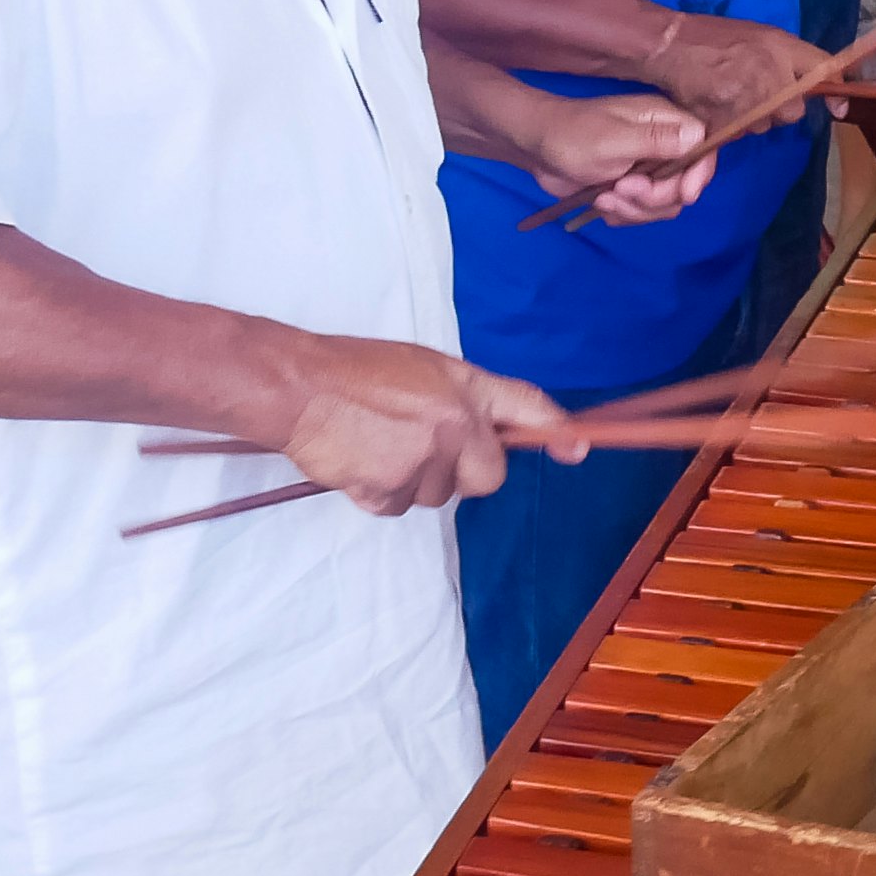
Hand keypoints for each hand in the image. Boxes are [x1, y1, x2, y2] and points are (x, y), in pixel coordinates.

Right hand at [274, 335, 562, 515]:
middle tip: (422, 447)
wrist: (299, 387)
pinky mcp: (391, 487)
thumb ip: (463, 400)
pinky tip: (361, 461)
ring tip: (379, 445)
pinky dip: (380, 492)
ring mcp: (425, 458)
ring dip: (413, 481)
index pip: (526, 406)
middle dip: (462, 472)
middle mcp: (455, 424)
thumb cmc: (355, 372)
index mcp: (465, 387)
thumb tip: (490, 433)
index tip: (576, 450)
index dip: (556, 431)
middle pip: (487, 477)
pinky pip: (398, 507)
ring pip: (437, 496)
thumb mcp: (423, 368)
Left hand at [515, 88, 714, 227]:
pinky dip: (624, 213)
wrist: (535, 147)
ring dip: (635, 208)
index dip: (699, 174)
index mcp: (665, 121)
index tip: (684, 195)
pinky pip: (644, 211)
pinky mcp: (631, 187)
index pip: (704, 148)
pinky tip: (601, 204)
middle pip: (685, 182)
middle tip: (621, 190)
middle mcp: (663, 144)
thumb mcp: (615, 140)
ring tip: (604, 198)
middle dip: (655, 196)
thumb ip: (658, 141)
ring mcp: (647, 167)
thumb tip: (699, 137)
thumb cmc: (572, 137)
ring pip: (665, 203)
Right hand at [631, 14, 827, 132]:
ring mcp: (749, 103)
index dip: (836, 92)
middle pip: (792, 112)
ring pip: (765, 125)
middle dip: (778, 107)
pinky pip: (741, 134)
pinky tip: (717, 105)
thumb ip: (797, 60)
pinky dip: (730, 126)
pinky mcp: (726, 123)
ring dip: (753, 117)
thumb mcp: (764, 36)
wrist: (670, 45)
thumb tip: (829, 91)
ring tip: (729, 93)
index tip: (841, 108)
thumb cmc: (717, 38)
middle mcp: (772, 76)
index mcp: (782, 49)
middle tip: (753, 88)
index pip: (824, 71)